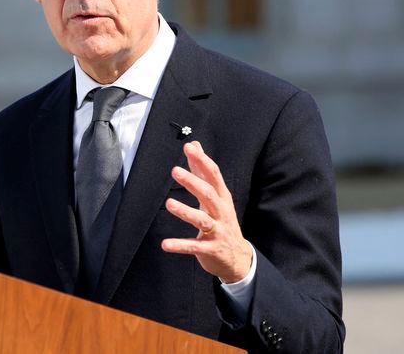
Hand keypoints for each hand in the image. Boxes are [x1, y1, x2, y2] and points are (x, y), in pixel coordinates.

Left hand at [161, 141, 252, 283]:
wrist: (238, 258)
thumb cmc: (222, 221)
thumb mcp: (216, 197)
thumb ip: (203, 171)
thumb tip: (195, 144)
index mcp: (222, 198)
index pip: (214, 175)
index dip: (202, 160)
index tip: (189, 147)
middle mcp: (221, 212)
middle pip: (208, 194)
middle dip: (193, 182)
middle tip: (175, 171)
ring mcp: (217, 232)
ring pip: (202, 220)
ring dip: (185, 211)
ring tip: (169, 204)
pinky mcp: (211, 249)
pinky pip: (194, 246)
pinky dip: (180, 245)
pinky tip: (165, 244)